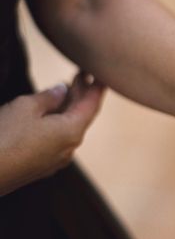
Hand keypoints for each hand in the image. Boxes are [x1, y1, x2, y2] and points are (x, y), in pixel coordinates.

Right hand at [0, 73, 103, 195]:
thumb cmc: (3, 137)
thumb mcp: (26, 107)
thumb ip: (49, 97)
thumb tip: (62, 89)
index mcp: (72, 131)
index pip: (92, 105)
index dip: (97, 87)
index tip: (100, 73)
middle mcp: (70, 147)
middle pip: (82, 116)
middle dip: (82, 95)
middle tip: (81, 75)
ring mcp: (56, 159)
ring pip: (69, 128)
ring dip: (70, 108)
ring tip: (67, 88)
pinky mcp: (42, 165)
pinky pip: (58, 138)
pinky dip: (59, 122)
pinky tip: (51, 112)